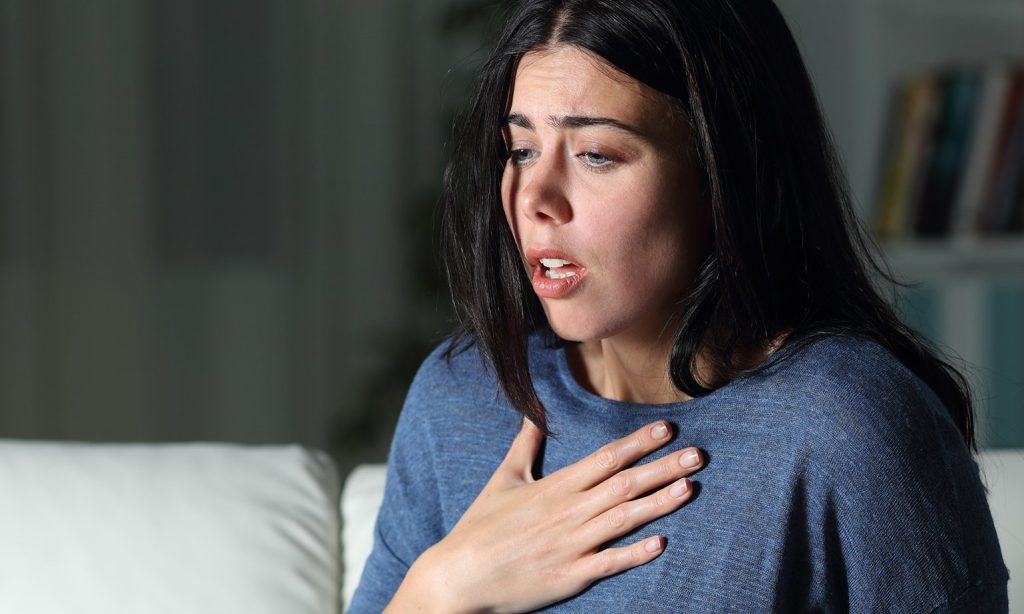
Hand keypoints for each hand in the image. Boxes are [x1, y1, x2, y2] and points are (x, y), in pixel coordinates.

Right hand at [386, 418, 703, 612]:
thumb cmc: (480, 527)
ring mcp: (571, 545)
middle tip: (699, 455)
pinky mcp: (570, 576)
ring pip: (624, 519)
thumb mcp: (503, 479)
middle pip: (624, 485)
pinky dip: (635, 553)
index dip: (638, 443)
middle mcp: (568, 512)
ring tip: (690, 487)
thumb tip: (535, 414)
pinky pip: (609, 563)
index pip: (605, 458)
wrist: (460, 575)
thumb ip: (525, 445)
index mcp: (555, 487)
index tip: (667, 430)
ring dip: (659, 503)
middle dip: (663, 468)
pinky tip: (661, 542)